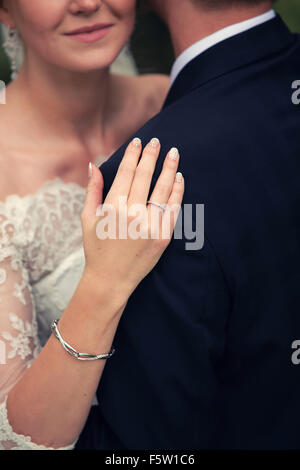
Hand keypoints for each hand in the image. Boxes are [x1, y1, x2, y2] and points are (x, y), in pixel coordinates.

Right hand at [81, 137, 183, 299]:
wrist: (111, 279)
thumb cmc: (97, 248)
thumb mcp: (88, 218)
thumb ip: (93, 190)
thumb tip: (94, 164)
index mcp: (112, 207)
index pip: (126, 173)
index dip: (133, 155)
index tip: (139, 141)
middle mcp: (132, 214)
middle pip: (145, 176)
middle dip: (151, 155)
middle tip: (157, 141)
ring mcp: (150, 225)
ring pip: (163, 189)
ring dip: (169, 168)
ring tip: (174, 153)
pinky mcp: (163, 236)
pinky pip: (173, 208)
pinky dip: (177, 191)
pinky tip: (179, 178)